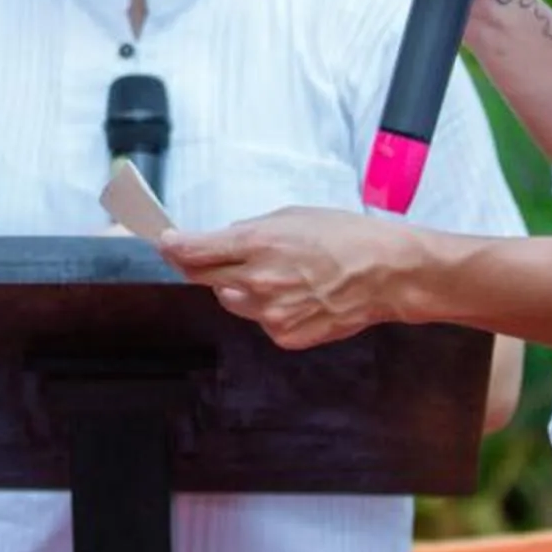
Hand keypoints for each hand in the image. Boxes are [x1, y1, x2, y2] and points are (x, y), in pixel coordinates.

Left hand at [158, 209, 424, 349]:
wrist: (386, 273)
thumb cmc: (345, 237)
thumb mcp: (291, 216)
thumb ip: (250, 231)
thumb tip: (221, 241)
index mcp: (256, 245)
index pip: (192, 251)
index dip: (172, 247)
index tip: (164, 243)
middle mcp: (257, 282)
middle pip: (202, 278)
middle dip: (200, 266)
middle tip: (208, 257)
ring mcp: (269, 314)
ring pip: (231, 300)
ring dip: (239, 287)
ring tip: (279, 274)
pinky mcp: (284, 336)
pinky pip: (260, 320)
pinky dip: (268, 308)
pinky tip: (298, 295)